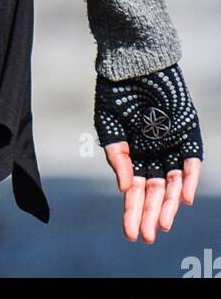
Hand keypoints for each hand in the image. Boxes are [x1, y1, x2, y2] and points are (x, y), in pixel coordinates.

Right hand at [95, 63, 201, 242]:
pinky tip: (185, 199)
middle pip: (155, 190)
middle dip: (150, 213)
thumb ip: (117, 155)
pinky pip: (191, 160)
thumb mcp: (108, 124)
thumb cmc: (117, 91)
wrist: (133, 61)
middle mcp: (155, 152)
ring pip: (174, 181)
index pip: (136, 188)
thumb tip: (126, 188)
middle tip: (146, 237)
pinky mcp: (187, 132)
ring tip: (164, 225)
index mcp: (135, 152)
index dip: (133, 210)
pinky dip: (189, 179)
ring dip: (170, 204)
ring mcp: (172, 143)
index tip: (130, 232)